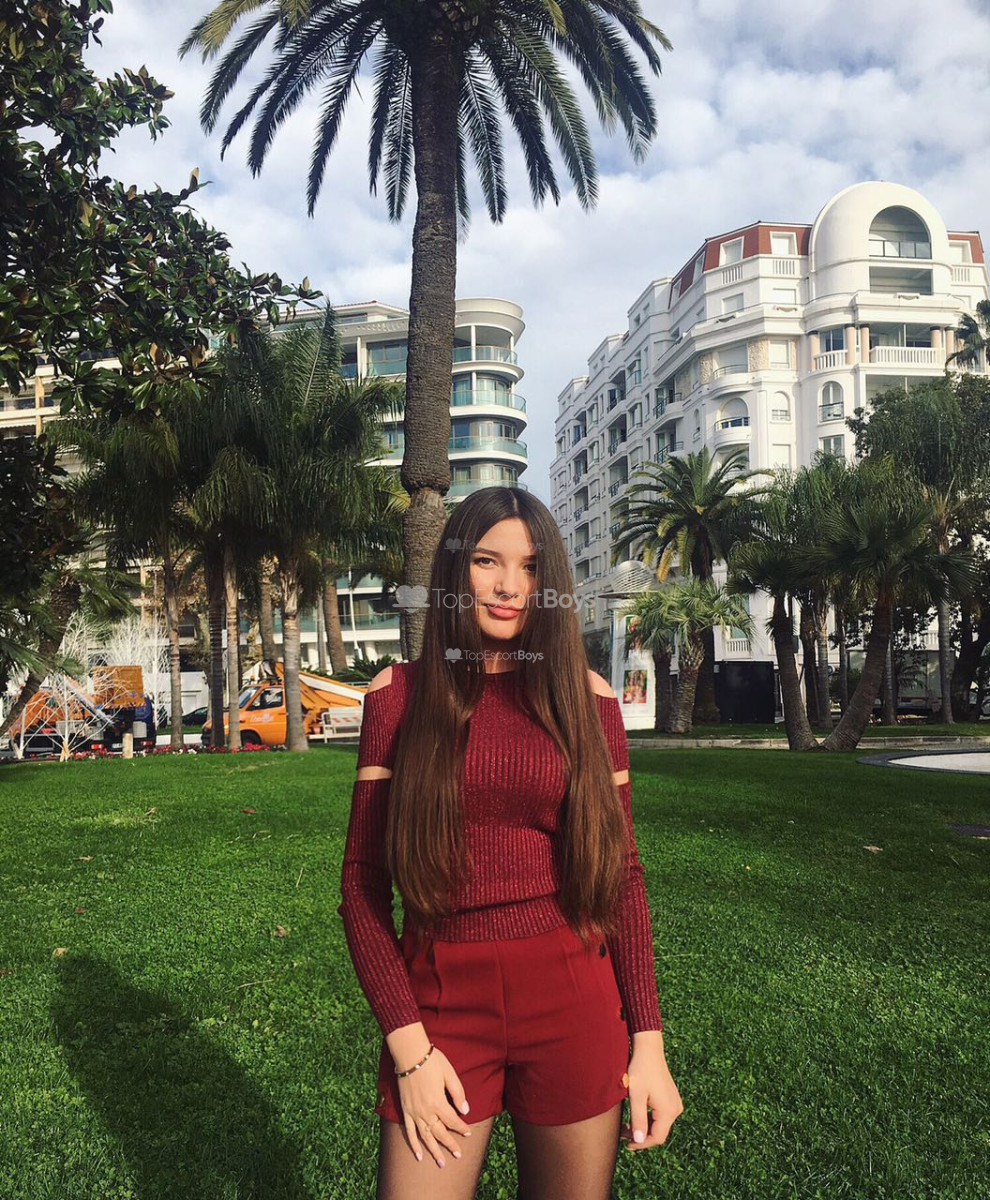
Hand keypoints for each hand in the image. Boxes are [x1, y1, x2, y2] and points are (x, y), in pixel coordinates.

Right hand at [396, 1044, 473, 1167]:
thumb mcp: (450, 1074)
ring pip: (425, 1137)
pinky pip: (409, 1132)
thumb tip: (465, 1110)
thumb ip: (458, 1093)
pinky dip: (414, 1145)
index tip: (468, 1133)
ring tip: (441, 1163)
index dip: (461, 1128)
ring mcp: (414, 1113)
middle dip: (450, 1144)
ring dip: (434, 1151)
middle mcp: (426, 1111)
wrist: (410, 1055)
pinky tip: (418, 1156)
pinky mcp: (405, 1111)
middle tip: (458, 1155)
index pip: (453, 1120)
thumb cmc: (432, 1061)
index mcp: (438, 1102)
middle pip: (440, 1132)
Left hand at [619, 1036, 682, 1151]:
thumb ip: (638, 1119)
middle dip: (641, 1136)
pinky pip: (661, 1116)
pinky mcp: (671, 1098)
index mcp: (669, 1111)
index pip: (657, 1138)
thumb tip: (639, 1141)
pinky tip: (636, 1116)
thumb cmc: (641, 1069)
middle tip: (623, 1134)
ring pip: (660, 1125)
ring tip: (627, 1126)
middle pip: (659, 1132)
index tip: (626, 1144)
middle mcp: (676, 1109)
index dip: (641, 1144)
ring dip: (644, 1128)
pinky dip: (649, 1120)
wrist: (649, 1049)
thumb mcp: (636, 1095)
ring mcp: (675, 1103)